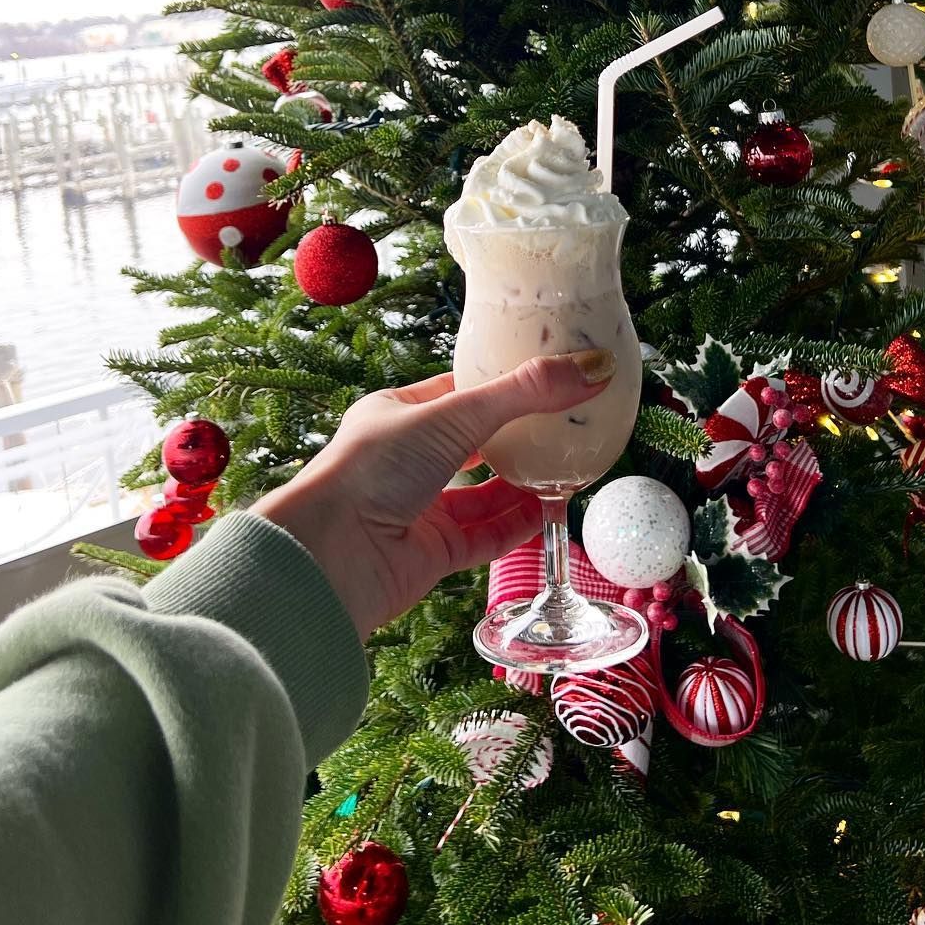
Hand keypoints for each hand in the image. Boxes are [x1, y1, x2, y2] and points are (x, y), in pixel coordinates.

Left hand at [252, 350, 613, 637]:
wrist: (331, 556)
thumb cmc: (374, 468)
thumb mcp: (456, 414)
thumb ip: (526, 394)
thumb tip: (594, 368)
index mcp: (397, 415)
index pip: (458, 392)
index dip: (503, 386)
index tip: (551, 378)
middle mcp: (406, 461)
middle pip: (476, 445)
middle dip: (520, 440)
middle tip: (569, 429)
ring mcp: (419, 509)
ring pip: (484, 494)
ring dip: (526, 485)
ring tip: (571, 471)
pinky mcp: (431, 554)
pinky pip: (485, 536)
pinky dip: (518, 525)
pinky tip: (550, 512)